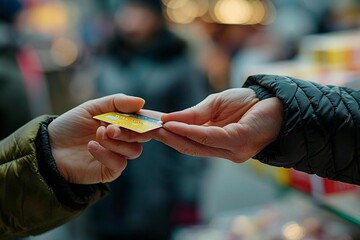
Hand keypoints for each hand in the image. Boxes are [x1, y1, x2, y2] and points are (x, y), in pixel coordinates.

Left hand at [48, 94, 150, 183]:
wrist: (49, 147)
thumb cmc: (71, 125)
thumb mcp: (92, 107)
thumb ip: (117, 102)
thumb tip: (142, 102)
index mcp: (123, 122)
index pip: (144, 120)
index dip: (152, 119)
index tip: (158, 118)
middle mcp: (124, 139)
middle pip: (143, 136)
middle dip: (130, 131)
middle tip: (110, 127)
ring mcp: (118, 155)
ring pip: (134, 151)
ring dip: (116, 142)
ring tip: (97, 135)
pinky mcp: (110, 170)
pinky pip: (119, 164)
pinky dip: (106, 154)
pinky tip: (91, 147)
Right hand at [148, 88, 282, 162]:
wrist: (278, 100)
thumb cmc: (248, 103)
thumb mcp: (215, 105)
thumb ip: (194, 115)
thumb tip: (167, 119)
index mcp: (216, 143)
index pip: (187, 142)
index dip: (168, 136)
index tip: (148, 128)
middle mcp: (223, 151)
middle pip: (188, 147)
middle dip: (166, 138)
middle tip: (145, 129)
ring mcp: (231, 150)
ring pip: (195, 145)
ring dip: (174, 136)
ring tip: (155, 128)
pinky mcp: (238, 142)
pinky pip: (209, 137)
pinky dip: (190, 131)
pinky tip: (175, 126)